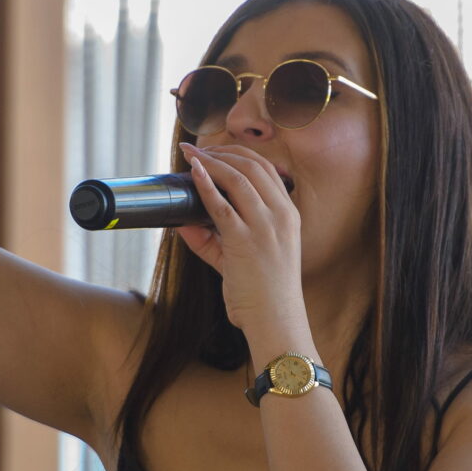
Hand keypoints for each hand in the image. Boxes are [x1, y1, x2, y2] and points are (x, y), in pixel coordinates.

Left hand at [174, 143, 308, 350]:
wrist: (276, 321)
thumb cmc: (264, 293)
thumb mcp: (243, 259)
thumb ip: (213, 239)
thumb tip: (182, 221)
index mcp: (288, 215)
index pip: (266, 169)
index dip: (238, 153)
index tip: (215, 150)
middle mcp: (281, 215)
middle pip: (252, 165)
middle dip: (221, 151)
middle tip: (196, 149)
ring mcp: (265, 226)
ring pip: (238, 178)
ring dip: (211, 162)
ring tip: (190, 156)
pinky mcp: (246, 240)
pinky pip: (222, 205)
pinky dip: (206, 184)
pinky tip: (194, 173)